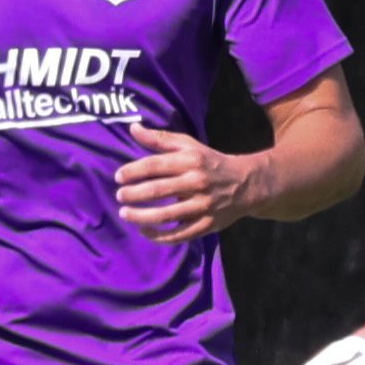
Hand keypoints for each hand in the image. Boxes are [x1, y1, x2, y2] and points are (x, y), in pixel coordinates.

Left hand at [114, 126, 266, 244]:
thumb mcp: (189, 146)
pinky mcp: (206, 225)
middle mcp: (196, 182)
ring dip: (141, 216)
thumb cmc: (210, 162)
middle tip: (119, 196)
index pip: (155, 165)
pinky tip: (144, 230)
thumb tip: (133, 128)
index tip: (118, 177)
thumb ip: (160, 139)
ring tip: (124, 213)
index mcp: (191, 161)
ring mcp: (202, 206)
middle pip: (158, 190)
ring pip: (166, 215)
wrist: (246, 184)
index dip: (133, 171)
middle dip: (133, 194)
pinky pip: (179, 235)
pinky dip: (159, 236)